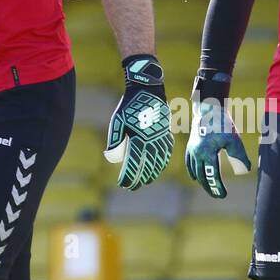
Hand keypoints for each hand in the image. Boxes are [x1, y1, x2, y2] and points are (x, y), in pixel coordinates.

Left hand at [104, 54, 173, 189]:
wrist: (148, 92)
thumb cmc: (130, 107)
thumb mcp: (118, 121)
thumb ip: (115, 140)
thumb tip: (112, 158)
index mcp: (139, 138)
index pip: (134, 164)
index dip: (129, 176)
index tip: (123, 184)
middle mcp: (152, 141)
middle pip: (147, 167)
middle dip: (139, 179)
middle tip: (131, 187)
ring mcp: (162, 139)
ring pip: (159, 163)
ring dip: (152, 174)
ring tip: (144, 181)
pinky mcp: (167, 135)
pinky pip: (166, 154)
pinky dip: (162, 163)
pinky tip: (158, 169)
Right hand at [185, 98, 250, 197]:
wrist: (209, 109)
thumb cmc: (223, 124)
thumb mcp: (234, 140)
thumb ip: (239, 156)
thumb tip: (246, 169)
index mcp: (207, 153)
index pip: (212, 176)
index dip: (217, 187)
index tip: (223, 195)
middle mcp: (197, 154)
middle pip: (201, 176)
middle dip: (209, 187)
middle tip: (217, 195)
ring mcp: (192, 150)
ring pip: (194, 171)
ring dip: (201, 181)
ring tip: (209, 188)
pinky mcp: (190, 146)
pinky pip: (189, 163)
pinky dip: (193, 171)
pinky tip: (196, 177)